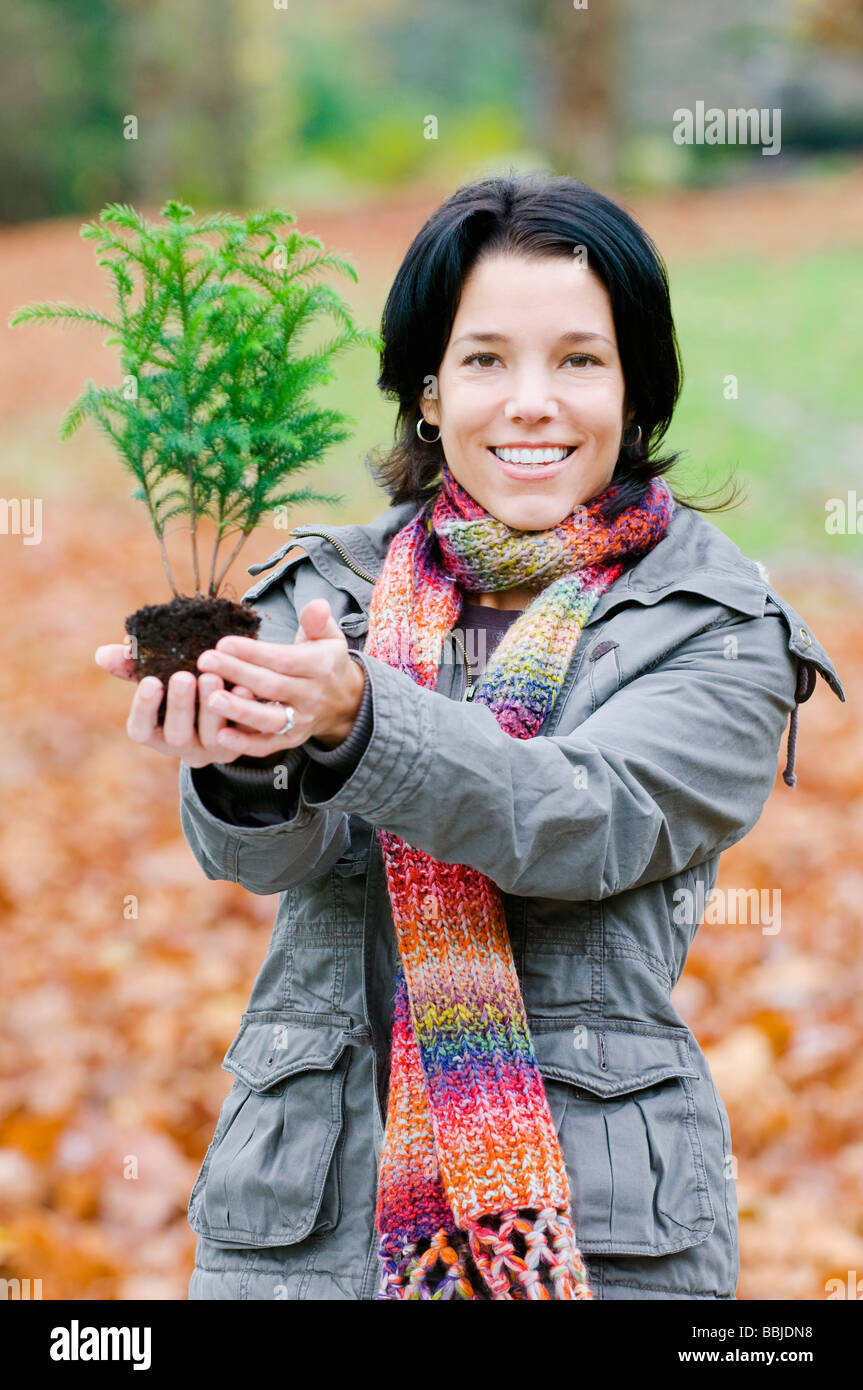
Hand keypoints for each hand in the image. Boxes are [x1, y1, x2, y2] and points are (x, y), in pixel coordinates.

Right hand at [94, 643, 264, 768]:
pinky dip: (244, 710)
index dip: (143, 708)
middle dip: (180, 706)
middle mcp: (183, 747)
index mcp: (156, 731)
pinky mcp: (245, 744)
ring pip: (212, 738)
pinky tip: (244, 686)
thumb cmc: (185, 684)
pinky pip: (246, 734)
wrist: (230, 696)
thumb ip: (134, 665)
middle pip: (177, 735)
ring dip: (211, 707)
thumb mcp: (161, 674)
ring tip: (212, 676)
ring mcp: (215, 750)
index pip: (141, 730)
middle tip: (183, 676)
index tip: (150, 681)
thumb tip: (102, 654)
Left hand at [190, 599, 365, 759]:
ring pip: (269, 719)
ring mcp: (301, 721)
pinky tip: (221, 736)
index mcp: (319, 667)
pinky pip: (267, 745)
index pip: (283, 660)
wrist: (345, 702)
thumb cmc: (325, 662)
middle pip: (270, 686)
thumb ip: (318, 621)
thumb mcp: (329, 637)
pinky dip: (245, 744)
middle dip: (237, 673)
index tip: (223, 643)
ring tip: (211, 699)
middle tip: (204, 661)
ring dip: (240, 711)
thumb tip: (316, 604)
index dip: (253, 653)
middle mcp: (311, 696)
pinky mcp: (290, 740)